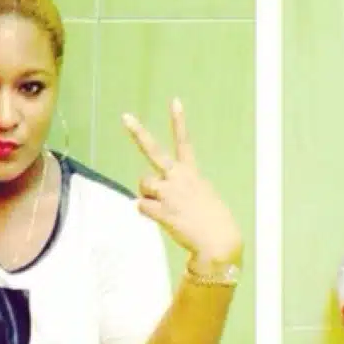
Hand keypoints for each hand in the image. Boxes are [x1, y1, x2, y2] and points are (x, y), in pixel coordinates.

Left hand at [123, 99, 242, 265]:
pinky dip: (148, 213)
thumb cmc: (212, 223)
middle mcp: (179, 178)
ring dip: (149, 196)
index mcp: (191, 174)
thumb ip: (180, 191)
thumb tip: (155, 196)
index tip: (174, 101)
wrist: (218, 242)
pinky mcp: (161, 209)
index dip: (179, 121)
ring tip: (166, 208)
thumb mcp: (202, 199)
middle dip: (138, 133)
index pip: (184, 143)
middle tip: (125, 117)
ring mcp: (169, 193)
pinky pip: (141, 206)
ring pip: (143, 185)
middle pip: (154, 152)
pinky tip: (163, 219)